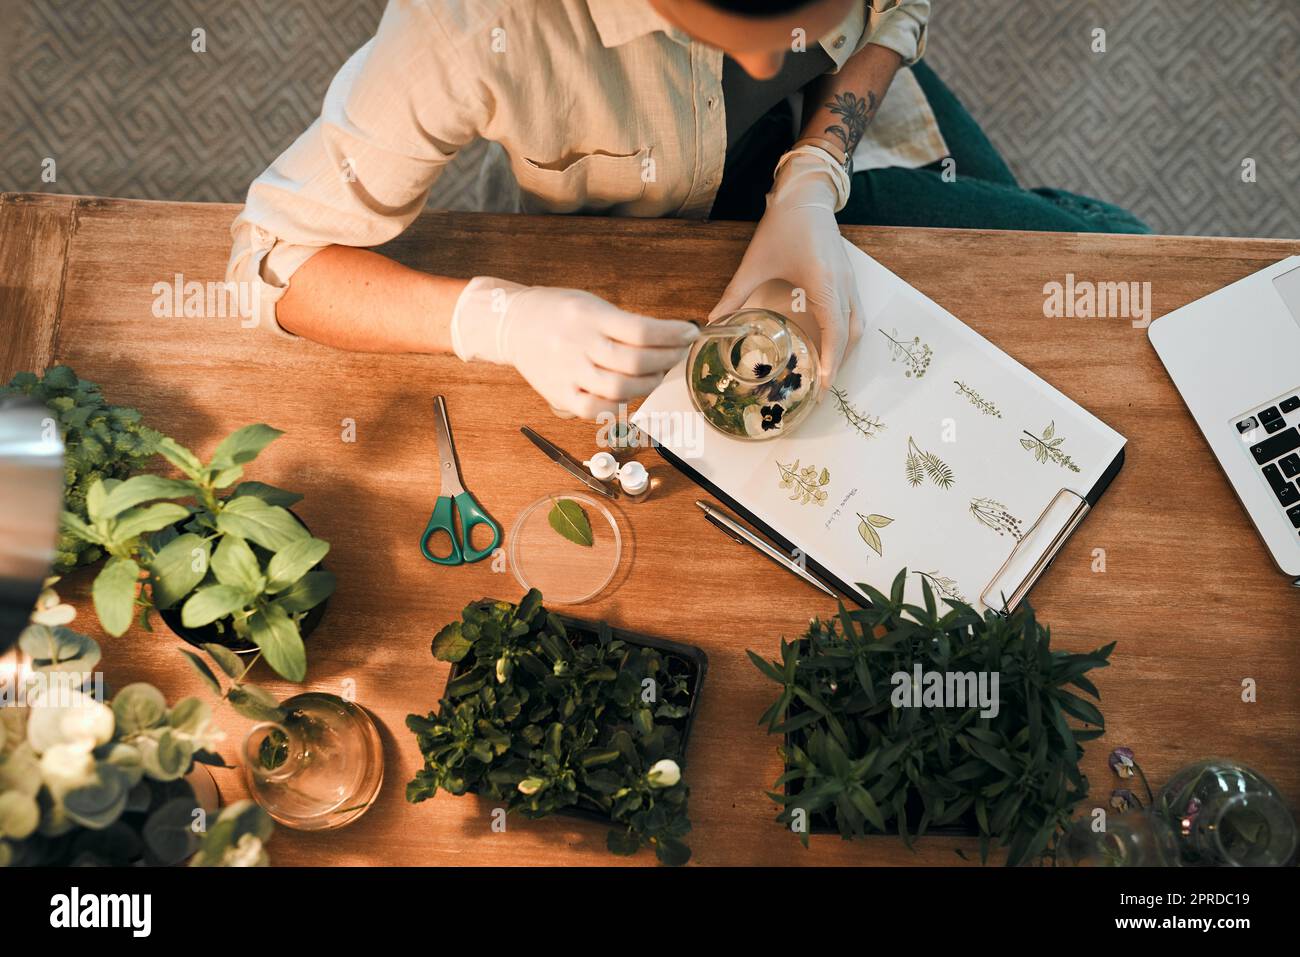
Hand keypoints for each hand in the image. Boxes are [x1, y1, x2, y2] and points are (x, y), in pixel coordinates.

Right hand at [451, 279, 698, 418]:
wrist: (512, 323)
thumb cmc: (558, 312)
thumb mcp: (591, 304)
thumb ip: (624, 323)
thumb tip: (667, 339)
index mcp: (588, 316)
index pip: (641, 330)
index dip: (672, 336)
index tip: (690, 333)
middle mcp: (578, 344)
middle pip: (634, 362)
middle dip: (666, 361)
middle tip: (676, 355)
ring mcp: (567, 372)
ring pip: (619, 389)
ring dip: (648, 384)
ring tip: (657, 374)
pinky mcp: (559, 394)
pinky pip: (595, 409)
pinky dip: (618, 405)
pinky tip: (628, 395)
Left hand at [709, 148, 863, 384]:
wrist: (806, 194)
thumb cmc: (783, 225)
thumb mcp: (755, 262)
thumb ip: (735, 294)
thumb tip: (713, 322)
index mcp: (825, 283)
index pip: (835, 332)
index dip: (831, 362)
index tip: (824, 386)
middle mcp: (844, 285)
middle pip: (851, 335)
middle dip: (839, 364)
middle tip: (823, 389)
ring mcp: (851, 281)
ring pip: (857, 325)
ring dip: (845, 350)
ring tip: (827, 371)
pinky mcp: (849, 277)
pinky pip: (855, 313)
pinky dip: (846, 333)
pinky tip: (830, 343)